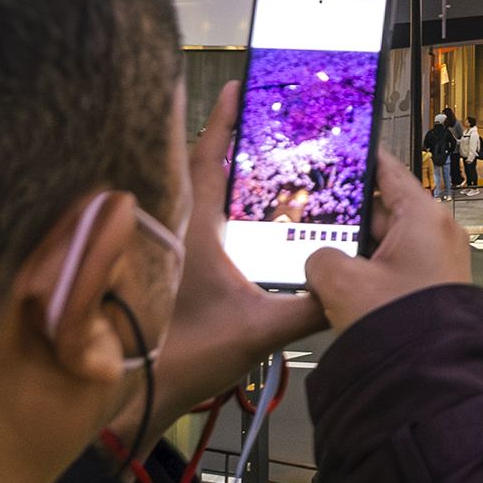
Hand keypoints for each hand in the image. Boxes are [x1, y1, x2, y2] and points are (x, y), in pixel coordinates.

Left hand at [141, 82, 327, 427]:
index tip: (235, 89)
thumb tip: (346, 288)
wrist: (136, 394)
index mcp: (189, 231)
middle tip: (247, 117)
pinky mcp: (156, 269)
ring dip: (208, 173)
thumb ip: (308, 308)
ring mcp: (160, 249)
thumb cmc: (180, 359)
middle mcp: (170, 231)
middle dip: (219, 141)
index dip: (222, 123)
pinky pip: (178, 221)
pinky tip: (222, 217)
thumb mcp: (258, 332)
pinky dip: (200, 206)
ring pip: (181, 195)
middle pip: (190, 169)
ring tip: (241, 159)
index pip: (204, 160)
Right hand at [304, 152, 474, 331]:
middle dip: (347, 216)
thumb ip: (320, 257)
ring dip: (353, 251)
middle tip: (314, 214)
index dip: (360, 159)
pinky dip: (366, 272)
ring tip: (318, 254)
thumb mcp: (341, 282)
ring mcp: (435, 264)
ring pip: (383, 244)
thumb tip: (320, 261)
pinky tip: (337, 285)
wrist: (429, 377)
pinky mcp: (428, 291)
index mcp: (423, 216)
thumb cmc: (402, 326)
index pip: (388, 171)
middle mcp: (435, 235)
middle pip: (382, 209)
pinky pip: (391, 270)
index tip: (343, 149)